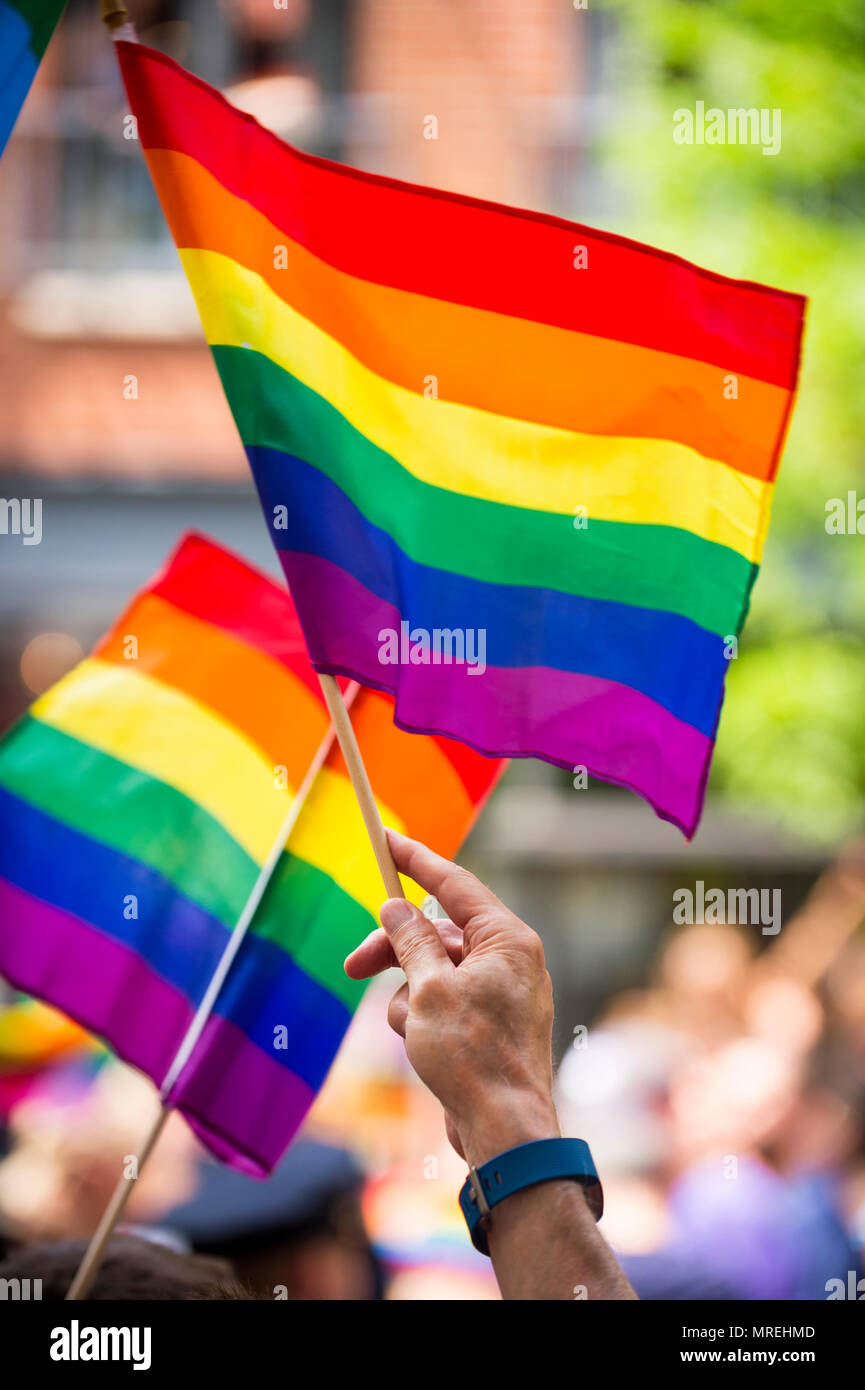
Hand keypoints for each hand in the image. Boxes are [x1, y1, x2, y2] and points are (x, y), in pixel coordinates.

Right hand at [344, 828, 559, 1166]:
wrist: (504, 1130)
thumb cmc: (473, 1056)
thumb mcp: (429, 989)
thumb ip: (411, 940)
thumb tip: (398, 907)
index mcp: (507, 939)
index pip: (454, 883)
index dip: (415, 859)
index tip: (384, 838)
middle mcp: (510, 959)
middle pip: (437, 932)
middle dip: (395, 950)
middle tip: (354, 965)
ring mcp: (500, 993)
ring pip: (433, 971)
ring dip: (408, 995)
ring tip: (411, 1029)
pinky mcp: (487, 1024)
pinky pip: (442, 1002)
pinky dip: (422, 1018)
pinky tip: (422, 1048)